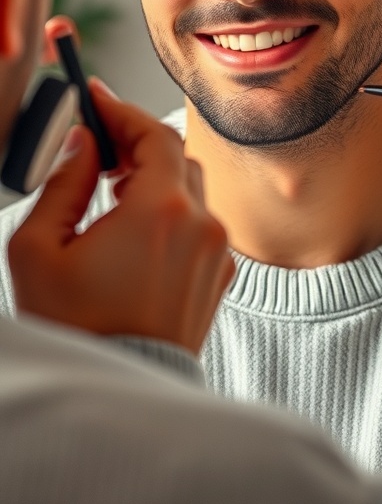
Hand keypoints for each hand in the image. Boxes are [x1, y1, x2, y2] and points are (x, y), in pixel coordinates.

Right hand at [8, 80, 234, 354]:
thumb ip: (64, 182)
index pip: (154, 134)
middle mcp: (201, 225)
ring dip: (156, 180)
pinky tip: (137, 233)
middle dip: (138, 145)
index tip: (97, 99)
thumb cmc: (75, 331)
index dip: (123, 111)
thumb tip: (82, 143)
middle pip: (177, 157)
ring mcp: (217, 253)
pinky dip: (174, 213)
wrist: (113, 404)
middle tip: (100, 148)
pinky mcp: (220, 278)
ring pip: (192, 190)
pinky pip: (201, 225)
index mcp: (161, 211)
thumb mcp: (39, 249)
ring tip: (112, 195)